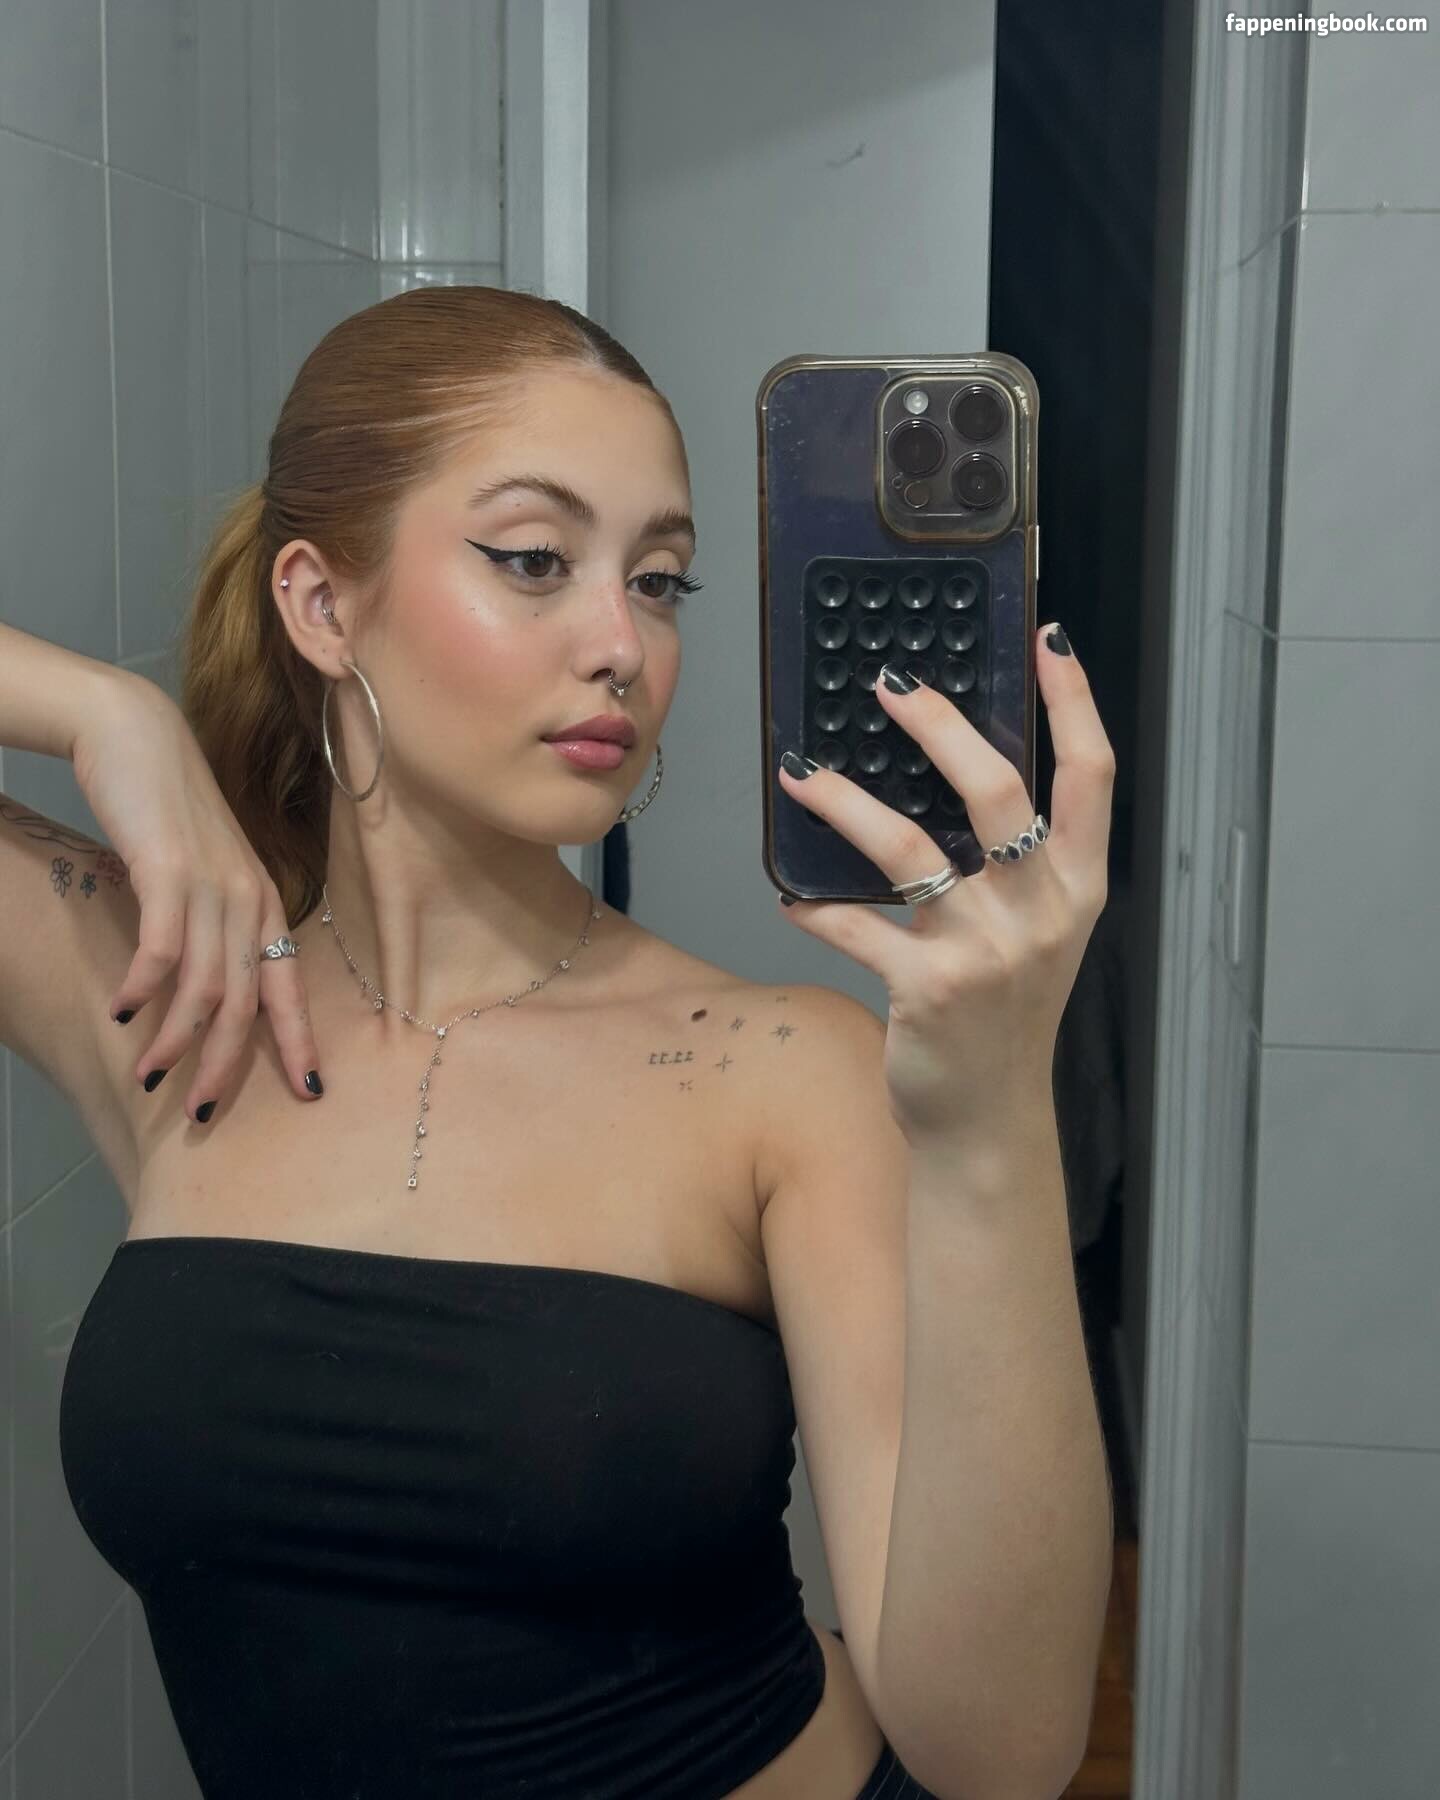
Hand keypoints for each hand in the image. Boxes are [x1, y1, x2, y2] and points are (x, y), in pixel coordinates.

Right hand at [71, 673, 323, 1122]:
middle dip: (229, 1064)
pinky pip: (162, 950)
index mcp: (265, 903)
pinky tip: (122, 1013)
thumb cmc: (167, 807)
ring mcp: (212, 885)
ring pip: (206, 987)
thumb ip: (213, 921)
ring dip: (176, 1038)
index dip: (298, 1042)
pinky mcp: (167, 871)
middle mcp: (249, 899)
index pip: (289, 986)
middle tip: (203, 1111)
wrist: (135, 734)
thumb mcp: (204, 870)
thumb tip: (205, 984)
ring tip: (151, 1074)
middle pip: (249, 1002)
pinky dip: (144, 988)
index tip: (308, 1093)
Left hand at [775, 624, 1114, 1144]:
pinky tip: (789, 892)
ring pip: (910, 850)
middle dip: (941, 726)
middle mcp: (1042, 911)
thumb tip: (956, 770)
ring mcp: (987, 950)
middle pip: (999, 791)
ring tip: (800, 772)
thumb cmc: (1004, 1014)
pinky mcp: (928, 989)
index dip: (1074, 702)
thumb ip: (1017, 864)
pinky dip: (814, 906)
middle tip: (889, 684)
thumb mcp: (1037, 933)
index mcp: (1078, 886)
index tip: (1048, 642)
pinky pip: (855, 926)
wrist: (987, 1116)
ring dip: (845, 804)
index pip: (1092, 775)